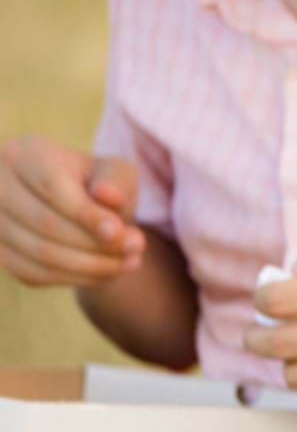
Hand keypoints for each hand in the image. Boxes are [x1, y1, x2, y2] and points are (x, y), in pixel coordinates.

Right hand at [0, 135, 145, 287]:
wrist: (77, 208)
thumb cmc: (98, 184)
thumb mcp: (116, 172)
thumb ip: (117, 180)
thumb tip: (106, 196)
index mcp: (25, 153)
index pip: (52, 187)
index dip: (87, 214)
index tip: (122, 233)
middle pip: (44, 223)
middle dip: (94, 243)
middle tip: (135, 251)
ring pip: (38, 253)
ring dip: (89, 265)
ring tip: (128, 263)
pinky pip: (31, 273)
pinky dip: (72, 277)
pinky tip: (103, 273)